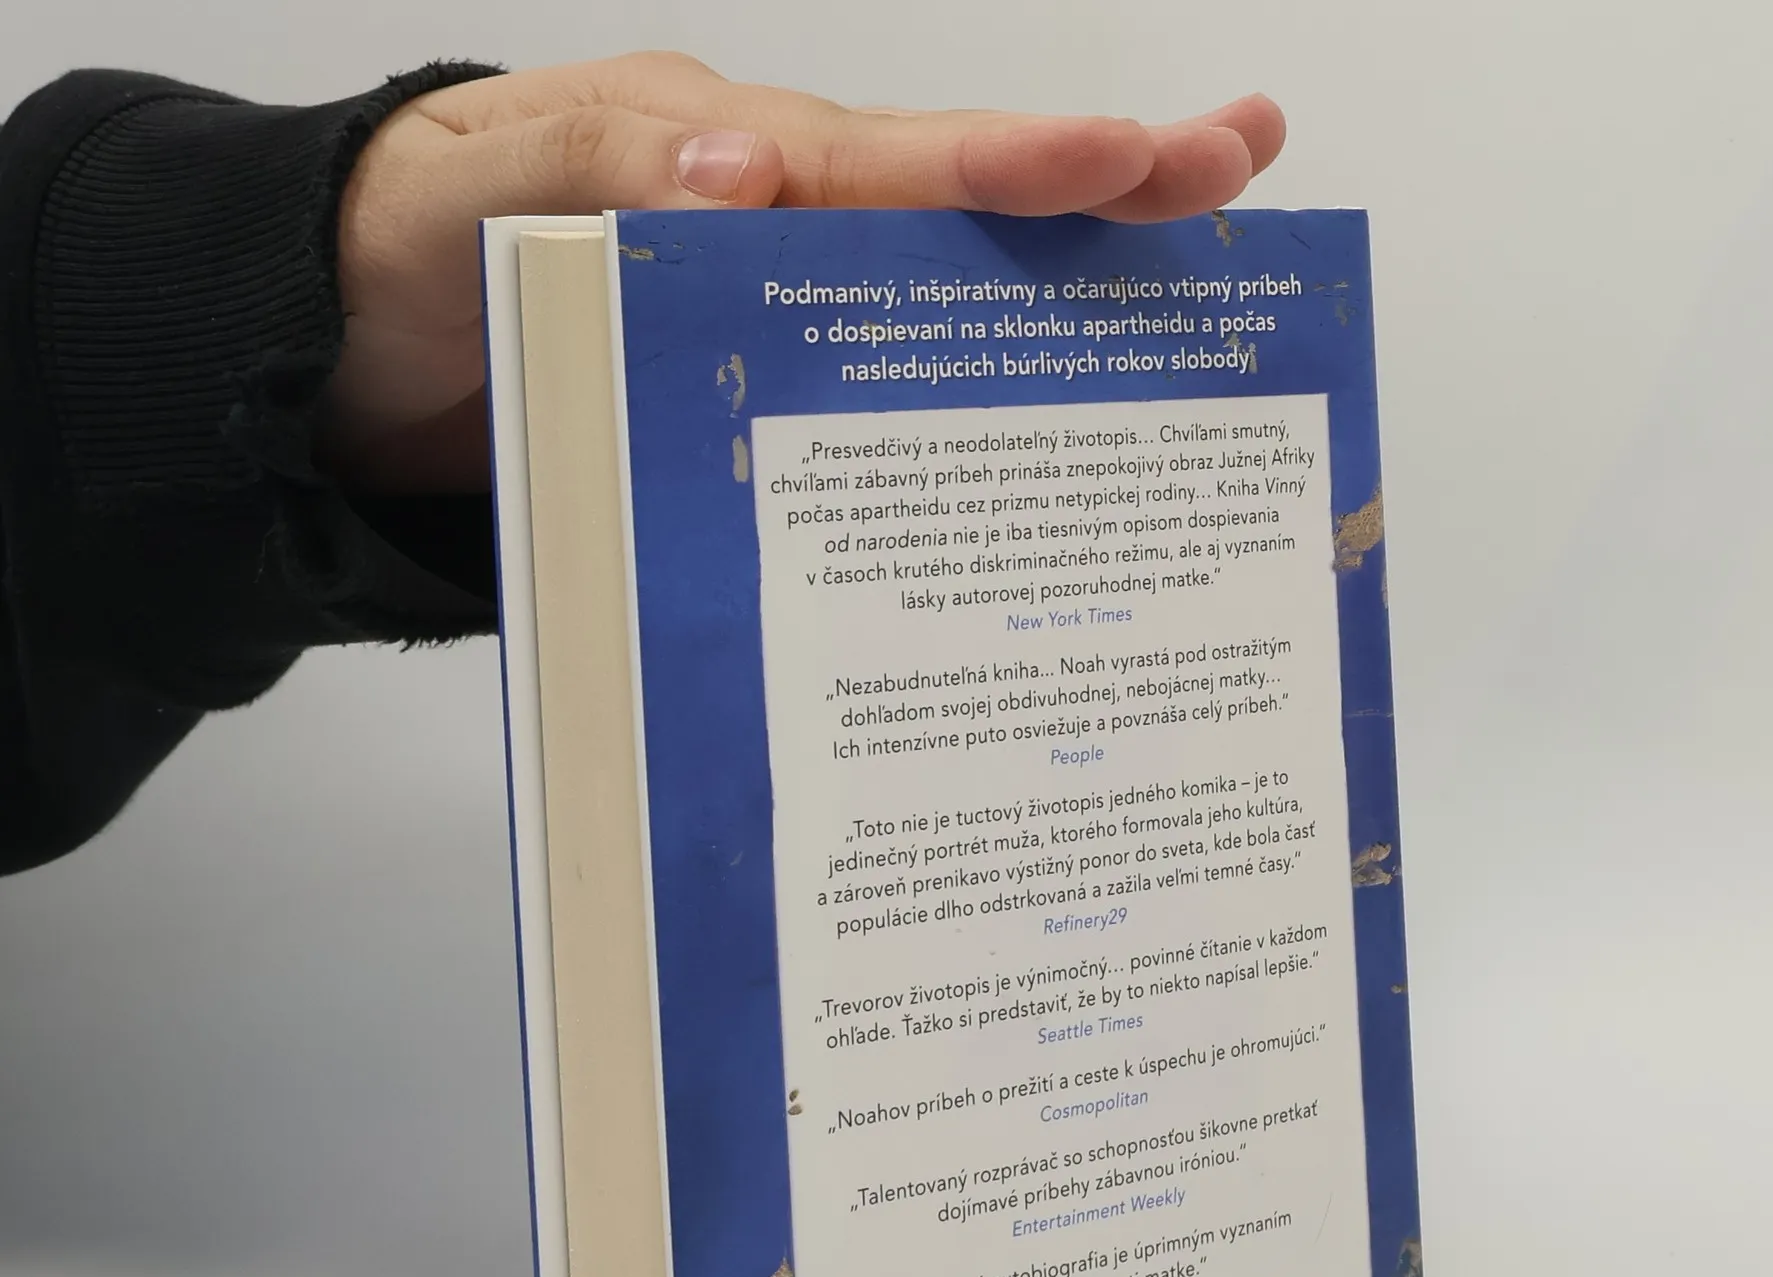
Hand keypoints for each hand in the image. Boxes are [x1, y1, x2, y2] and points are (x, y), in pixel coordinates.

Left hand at [323, 53, 1284, 490]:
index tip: (1128, 162)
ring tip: (1198, 277)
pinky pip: (880, 395)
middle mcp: (772, 222)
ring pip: (940, 296)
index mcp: (719, 155)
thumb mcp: (477, 186)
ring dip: (1065, 292)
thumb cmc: (400, 254)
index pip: (883, 158)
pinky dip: (975, 402)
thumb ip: (605, 169)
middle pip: (954, 205)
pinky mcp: (762, 402)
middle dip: (1101, 186)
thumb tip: (753, 170)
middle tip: (1242, 164)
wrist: (338, 370)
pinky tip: (1054, 433)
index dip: (1004, 166)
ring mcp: (776, 317)